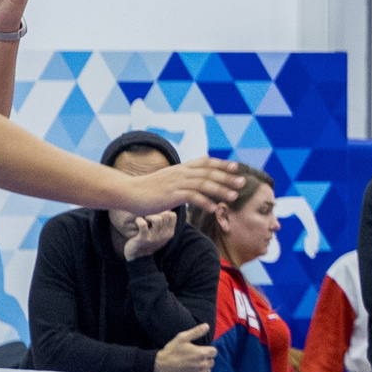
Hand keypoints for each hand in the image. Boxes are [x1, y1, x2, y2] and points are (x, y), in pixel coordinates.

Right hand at [119, 159, 244, 216]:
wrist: (128, 191)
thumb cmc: (148, 188)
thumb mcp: (167, 178)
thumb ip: (181, 176)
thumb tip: (193, 178)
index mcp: (181, 168)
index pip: (205, 162)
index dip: (221, 164)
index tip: (236, 167)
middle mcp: (181, 173)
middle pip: (209, 173)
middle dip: (227, 178)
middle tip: (242, 182)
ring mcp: (177, 183)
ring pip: (204, 184)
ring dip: (221, 190)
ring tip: (234, 197)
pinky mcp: (171, 195)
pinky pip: (192, 197)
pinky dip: (205, 202)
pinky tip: (214, 209)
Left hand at [122, 211, 177, 260]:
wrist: (138, 258)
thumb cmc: (149, 241)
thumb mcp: (161, 234)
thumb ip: (164, 223)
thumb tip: (167, 207)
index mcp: (170, 233)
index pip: (172, 215)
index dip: (164, 211)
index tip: (156, 213)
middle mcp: (164, 235)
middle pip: (166, 215)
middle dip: (156, 211)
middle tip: (148, 215)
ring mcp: (154, 237)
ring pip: (158, 219)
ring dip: (149, 215)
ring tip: (144, 218)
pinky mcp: (143, 239)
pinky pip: (143, 224)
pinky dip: (139, 220)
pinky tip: (137, 221)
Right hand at [154, 324, 215, 371]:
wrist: (160, 366)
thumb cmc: (171, 351)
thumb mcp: (182, 338)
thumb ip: (196, 332)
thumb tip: (207, 326)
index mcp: (201, 354)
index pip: (214, 352)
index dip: (209, 350)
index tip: (201, 349)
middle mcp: (202, 365)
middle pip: (211, 361)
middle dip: (206, 358)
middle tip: (196, 356)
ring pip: (207, 370)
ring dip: (203, 367)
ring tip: (193, 363)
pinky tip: (190, 370)